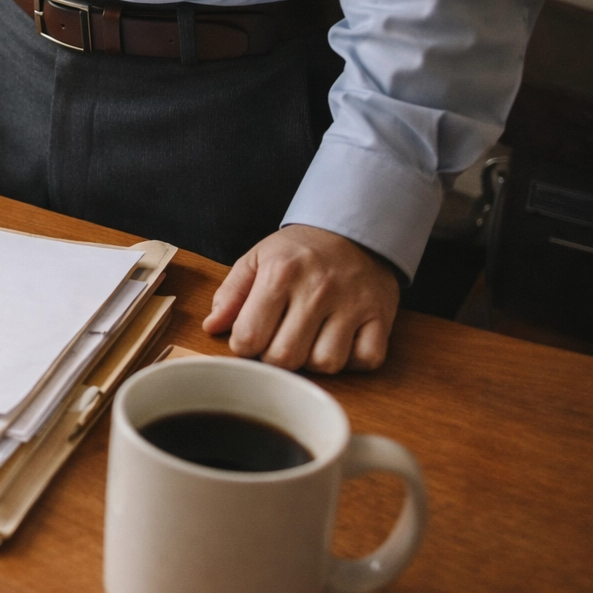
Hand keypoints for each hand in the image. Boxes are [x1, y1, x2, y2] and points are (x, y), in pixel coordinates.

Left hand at [202, 224, 399, 373]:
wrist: (355, 229)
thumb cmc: (300, 251)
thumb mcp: (257, 259)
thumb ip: (231, 293)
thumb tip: (211, 327)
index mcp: (280, 274)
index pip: (249, 337)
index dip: (244, 345)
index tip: (251, 335)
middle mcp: (317, 290)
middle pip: (286, 357)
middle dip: (275, 357)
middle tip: (279, 339)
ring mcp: (353, 304)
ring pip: (326, 364)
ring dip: (313, 360)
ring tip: (310, 339)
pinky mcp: (381, 316)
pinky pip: (366, 360)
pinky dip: (352, 360)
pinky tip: (340, 342)